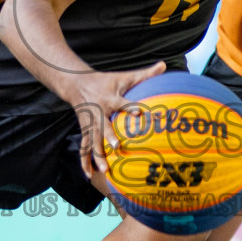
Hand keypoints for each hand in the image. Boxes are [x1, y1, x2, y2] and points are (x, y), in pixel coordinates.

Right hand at [65, 60, 166, 181]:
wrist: (77, 84)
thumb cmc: (107, 81)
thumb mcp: (124, 76)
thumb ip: (145, 74)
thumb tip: (164, 64)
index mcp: (111, 98)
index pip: (123, 103)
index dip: (131, 107)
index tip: (140, 113)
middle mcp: (99, 111)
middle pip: (104, 125)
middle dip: (108, 136)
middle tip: (116, 146)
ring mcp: (90, 123)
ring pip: (92, 140)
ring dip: (97, 155)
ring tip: (105, 169)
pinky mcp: (85, 130)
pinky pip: (84, 147)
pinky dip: (85, 162)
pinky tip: (89, 175)